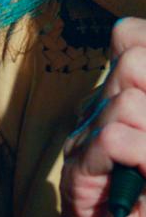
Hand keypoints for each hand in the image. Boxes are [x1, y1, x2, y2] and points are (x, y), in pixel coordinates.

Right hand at [60, 17, 145, 216]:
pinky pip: (111, 139)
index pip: (130, 36)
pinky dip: (139, 155)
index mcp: (128, 98)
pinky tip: (145, 180)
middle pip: (132, 57)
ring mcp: (86, 140)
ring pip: (126, 101)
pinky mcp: (78, 176)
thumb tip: (145, 85)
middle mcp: (103, 110)